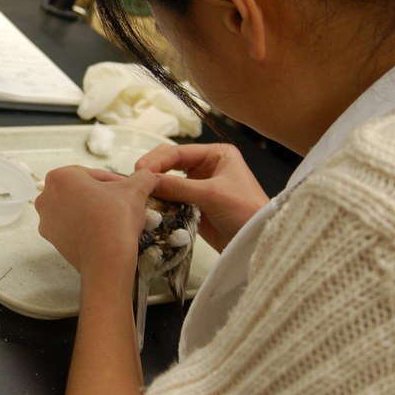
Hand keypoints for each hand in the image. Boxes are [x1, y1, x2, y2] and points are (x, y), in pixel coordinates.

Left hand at [36, 166, 157, 281]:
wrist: (107, 260)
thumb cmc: (115, 220)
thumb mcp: (135, 190)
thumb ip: (142, 177)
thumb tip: (148, 174)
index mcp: (59, 178)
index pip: (92, 174)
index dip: (114, 181)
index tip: (128, 189)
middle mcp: (46, 197)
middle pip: (81, 190)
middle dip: (102, 195)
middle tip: (123, 202)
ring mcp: (46, 220)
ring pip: (76, 208)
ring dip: (94, 210)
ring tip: (115, 217)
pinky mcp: (52, 239)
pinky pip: (72, 226)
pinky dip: (86, 225)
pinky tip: (104, 230)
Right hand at [135, 143, 268, 250]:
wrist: (258, 241)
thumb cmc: (245, 211)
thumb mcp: (212, 195)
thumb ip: (178, 187)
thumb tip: (148, 180)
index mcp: (217, 154)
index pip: (180, 152)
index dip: (158, 160)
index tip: (141, 170)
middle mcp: (207, 166)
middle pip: (172, 163)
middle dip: (154, 169)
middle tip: (136, 178)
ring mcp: (200, 186)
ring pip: (170, 181)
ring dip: (156, 185)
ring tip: (139, 191)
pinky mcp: (195, 205)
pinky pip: (173, 199)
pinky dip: (161, 200)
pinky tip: (149, 203)